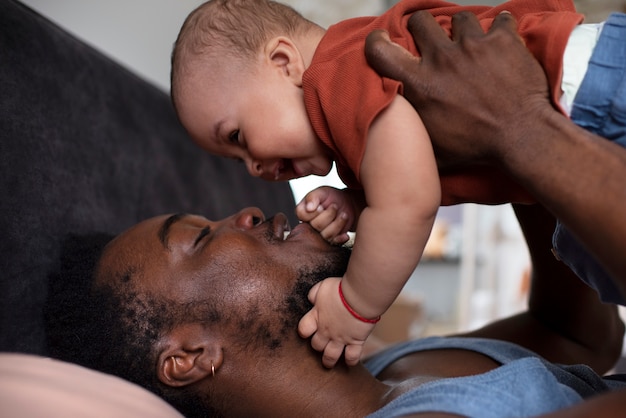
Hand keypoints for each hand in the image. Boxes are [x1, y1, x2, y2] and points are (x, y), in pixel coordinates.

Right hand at [296, 186, 354, 244]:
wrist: (347, 203)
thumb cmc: (332, 196)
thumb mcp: (322, 192)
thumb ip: (313, 197)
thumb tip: (309, 207)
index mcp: (303, 211)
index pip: (302, 215)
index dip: (314, 211)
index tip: (322, 205)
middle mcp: (309, 224)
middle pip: (316, 225)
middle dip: (329, 214)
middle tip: (335, 206)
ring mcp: (320, 234)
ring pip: (327, 234)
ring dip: (338, 223)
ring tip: (344, 214)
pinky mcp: (331, 240)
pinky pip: (334, 242)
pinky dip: (341, 238)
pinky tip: (345, 233)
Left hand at [298, 277, 376, 367]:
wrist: (360, 297)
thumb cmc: (341, 289)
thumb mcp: (323, 286)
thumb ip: (314, 294)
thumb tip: (311, 299)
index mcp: (317, 317)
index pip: (303, 330)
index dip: (304, 331)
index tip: (307, 331)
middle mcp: (326, 331)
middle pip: (316, 345)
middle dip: (317, 346)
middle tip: (320, 345)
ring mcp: (341, 338)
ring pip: (330, 356)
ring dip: (328, 360)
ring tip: (328, 363)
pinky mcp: (356, 341)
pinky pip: (352, 357)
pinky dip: (350, 361)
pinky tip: (349, 362)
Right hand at [365, 11, 551, 168]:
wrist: (521, 138)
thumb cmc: (477, 147)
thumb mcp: (430, 146)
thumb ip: (410, 129)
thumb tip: (396, 131)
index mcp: (419, 84)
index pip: (381, 50)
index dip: (378, 41)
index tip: (384, 39)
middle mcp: (442, 59)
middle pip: (420, 21)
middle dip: (424, 28)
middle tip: (434, 42)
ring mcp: (473, 46)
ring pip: (460, 19)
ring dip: (464, 31)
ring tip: (472, 46)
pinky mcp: (503, 40)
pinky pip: (500, 19)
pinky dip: (501, 29)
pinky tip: (501, 43)